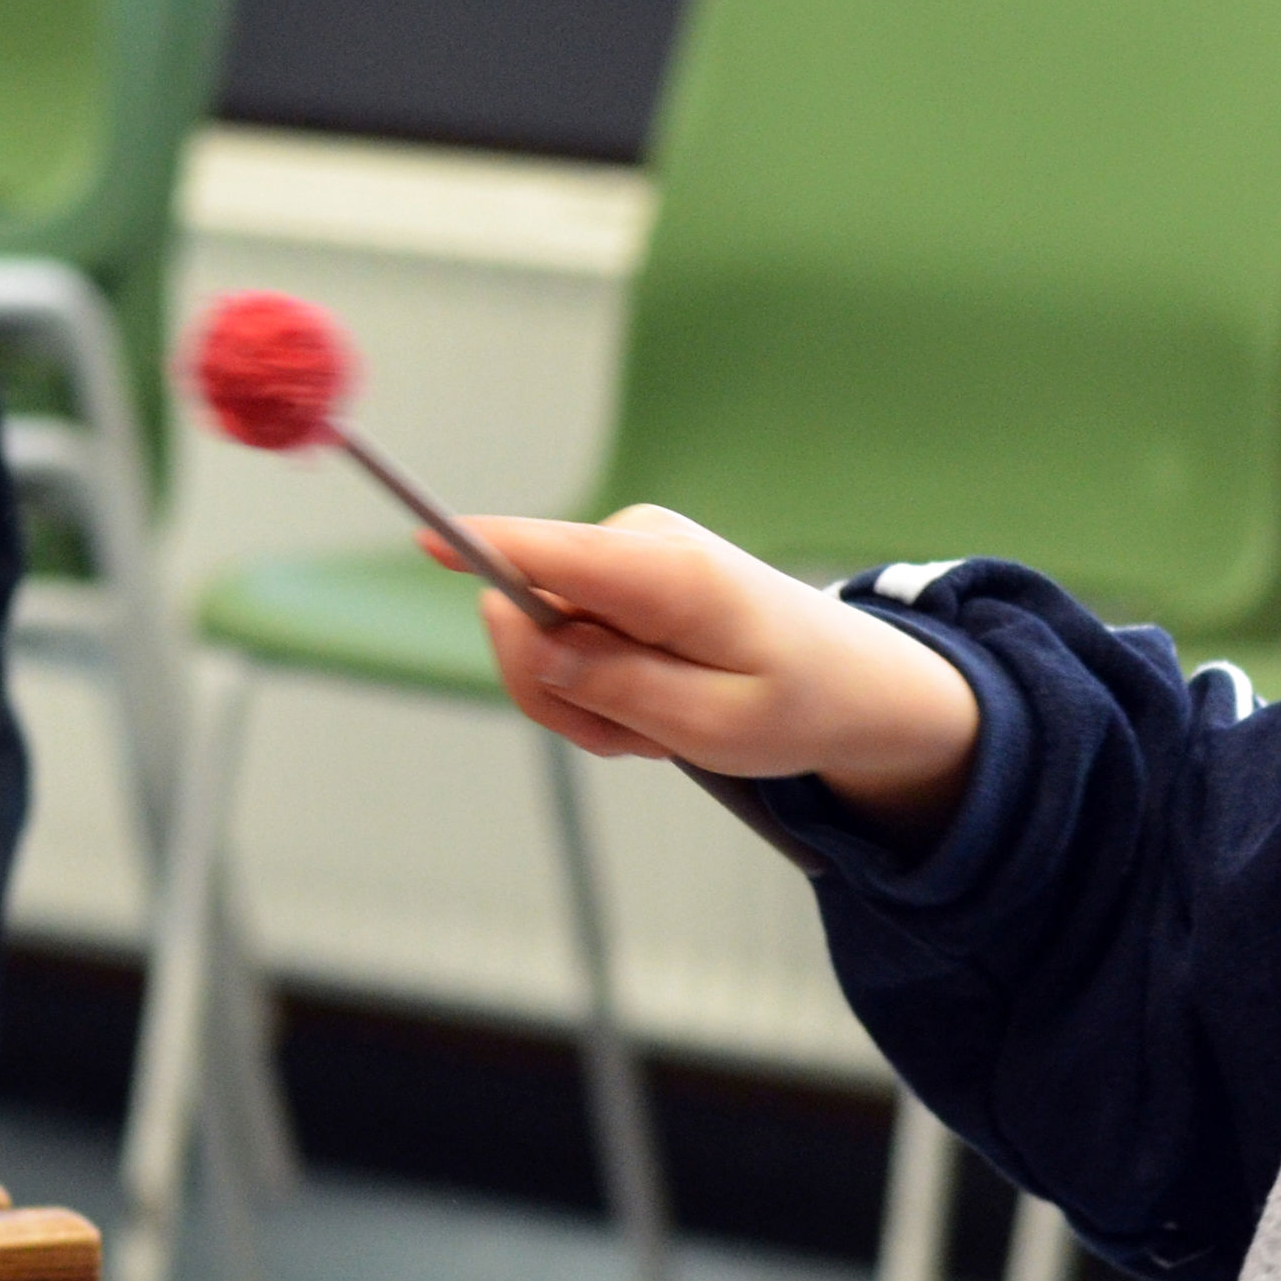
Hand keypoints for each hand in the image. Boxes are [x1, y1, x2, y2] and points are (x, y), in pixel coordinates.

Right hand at [443, 505, 979, 833]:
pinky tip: (660, 707)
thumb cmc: (800, 705)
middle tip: (642, 740)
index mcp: (672, 575)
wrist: (857, 684)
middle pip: (526, 617)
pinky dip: (604, 690)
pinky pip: (566, 638)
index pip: (556, 552)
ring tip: (665, 725)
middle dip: (562, 696)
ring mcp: (627, 553)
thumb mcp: (716, 726)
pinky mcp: (620, 572)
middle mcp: (640, 544)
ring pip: (540, 640)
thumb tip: (529, 642)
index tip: (423, 539)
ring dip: (589, 704)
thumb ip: (616, 686)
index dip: (484, 548)